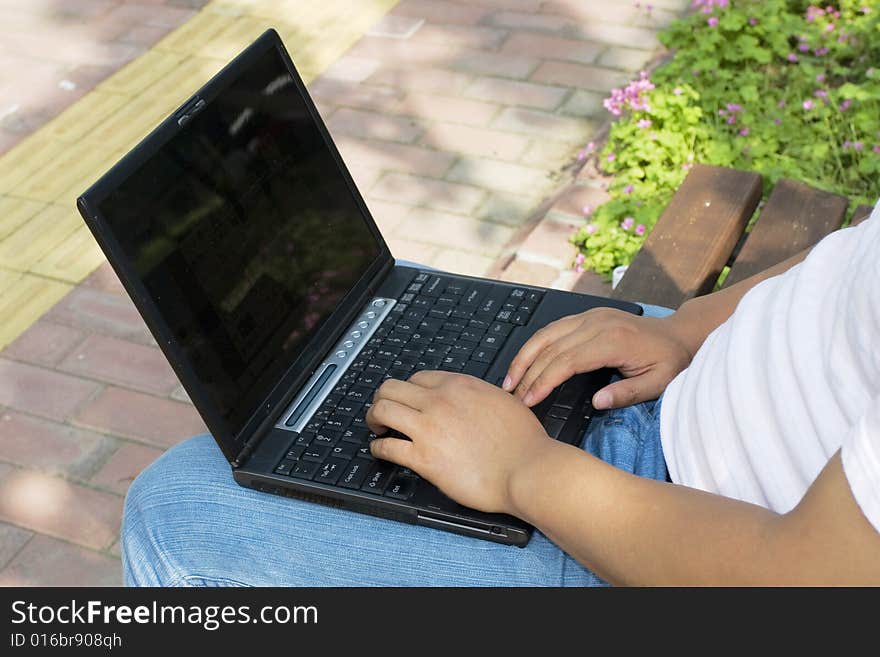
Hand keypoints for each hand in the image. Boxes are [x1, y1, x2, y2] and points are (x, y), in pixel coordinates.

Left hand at [366, 371, 553, 514]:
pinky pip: (387, 446)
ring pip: (381, 410)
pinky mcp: (424, 458)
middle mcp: (440, 401)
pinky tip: (380, 451)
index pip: (418, 378)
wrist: (529, 469)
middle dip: (381, 399)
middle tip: (382, 411)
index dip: (407, 389)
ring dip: (373, 418)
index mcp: (460, 386)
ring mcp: (429, 428)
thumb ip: (481, 396)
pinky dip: (378, 448)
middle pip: (391, 388)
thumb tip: (474, 400)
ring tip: (376, 428)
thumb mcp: (505, 401)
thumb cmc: (525, 443)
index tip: (405, 399)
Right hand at [503, 307, 693, 409]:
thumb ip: (626, 393)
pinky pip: (554, 328)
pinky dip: (535, 345)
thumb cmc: (670, 360)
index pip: (567, 361)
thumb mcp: (658, 383)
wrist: (679, 333)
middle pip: (550, 348)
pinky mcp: (587, 316)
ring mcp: (590, 316)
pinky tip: (525, 360)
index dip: (544, 381)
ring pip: (546, 334)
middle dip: (527, 372)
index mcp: (612, 340)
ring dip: (525, 356)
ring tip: (510, 380)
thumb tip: (596, 403)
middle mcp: (597, 323)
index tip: (529, 400)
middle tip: (512, 396)